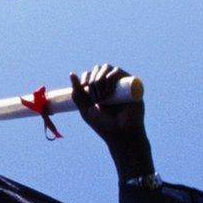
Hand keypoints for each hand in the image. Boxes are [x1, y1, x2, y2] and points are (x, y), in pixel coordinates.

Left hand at [69, 63, 152, 179]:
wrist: (121, 134)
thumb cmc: (104, 125)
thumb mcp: (86, 109)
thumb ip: (77, 94)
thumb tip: (71, 73)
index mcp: (100, 90)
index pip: (91, 74)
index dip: (86, 77)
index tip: (84, 87)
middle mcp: (111, 85)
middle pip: (99, 69)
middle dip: (93, 80)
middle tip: (94, 97)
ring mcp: (121, 84)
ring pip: (108, 68)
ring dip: (100, 79)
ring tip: (102, 97)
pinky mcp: (131, 85)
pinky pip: (119, 72)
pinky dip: (111, 76)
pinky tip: (108, 91)